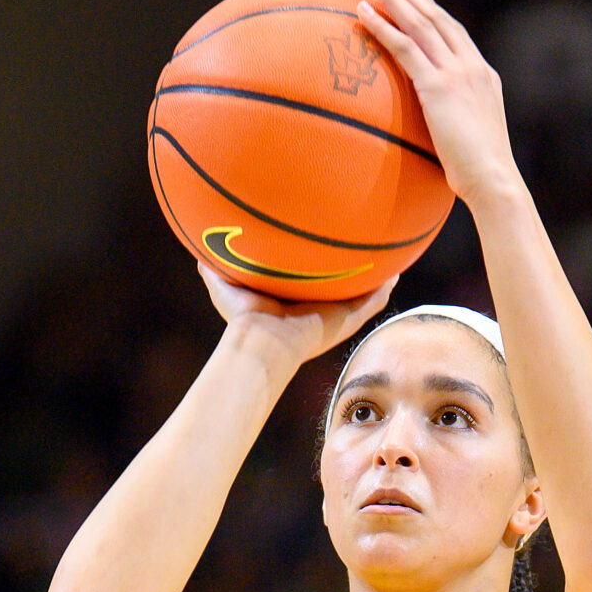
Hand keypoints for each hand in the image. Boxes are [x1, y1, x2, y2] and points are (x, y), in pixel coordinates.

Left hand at [199, 262, 395, 374]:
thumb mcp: (225, 285)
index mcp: (292, 303)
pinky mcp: (345, 321)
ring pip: (360, 297)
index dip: (316, 268)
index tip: (322, 251)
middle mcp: (315, 310)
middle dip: (349, 274)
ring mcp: (333, 317)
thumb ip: (214, 266)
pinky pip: (370, 305)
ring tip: (389, 262)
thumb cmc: (242, 317)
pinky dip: (382, 290)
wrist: (262, 342)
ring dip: (373, 281)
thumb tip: (198, 248)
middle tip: (360, 253)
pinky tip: (393, 274)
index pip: (308, 283)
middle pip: (338, 290)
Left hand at [356, 0, 521, 205]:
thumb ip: (460, 122)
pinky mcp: (438, 87)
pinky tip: (363, 11)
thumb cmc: (484, 174)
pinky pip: (405, 48)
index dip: (433, 9)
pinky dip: (383, 26)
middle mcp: (472, 67)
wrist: (494, 180)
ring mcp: (457, 74)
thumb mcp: (475, 139)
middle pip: (436, 18)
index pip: (455, 33)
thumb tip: (444, 132)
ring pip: (420, 25)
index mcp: (484, 76)